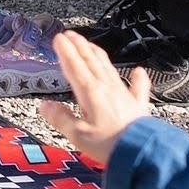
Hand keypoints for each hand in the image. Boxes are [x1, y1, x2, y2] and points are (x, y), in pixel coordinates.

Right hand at [38, 31, 152, 165]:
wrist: (143, 154)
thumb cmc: (111, 146)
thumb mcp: (78, 135)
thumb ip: (61, 118)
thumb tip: (44, 106)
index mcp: (90, 93)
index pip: (74, 67)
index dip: (66, 51)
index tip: (59, 38)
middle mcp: (107, 89)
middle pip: (91, 62)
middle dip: (79, 46)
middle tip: (71, 35)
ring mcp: (124, 95)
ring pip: (109, 68)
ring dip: (98, 54)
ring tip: (90, 45)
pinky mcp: (138, 106)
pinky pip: (139, 88)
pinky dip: (139, 79)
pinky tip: (139, 71)